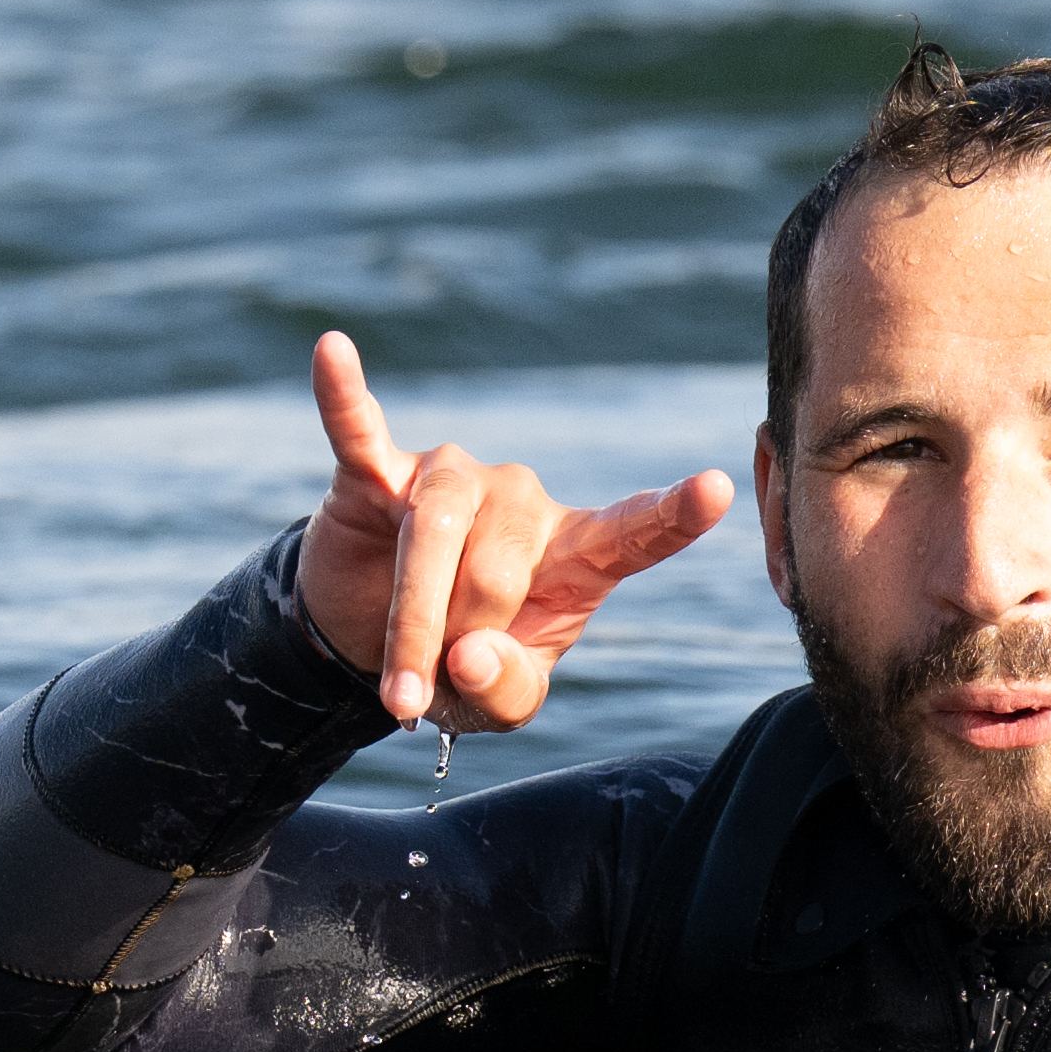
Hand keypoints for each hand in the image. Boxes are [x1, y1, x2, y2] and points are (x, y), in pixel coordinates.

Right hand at [299, 332, 736, 730]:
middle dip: (460, 638)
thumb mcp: (498, 702)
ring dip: (414, 619)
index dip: (674, 514)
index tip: (717, 487)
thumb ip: (506, 688)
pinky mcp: (379, 471)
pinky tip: (332, 348)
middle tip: (434, 686)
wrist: (372, 647)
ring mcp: (453, 479)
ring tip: (401, 688)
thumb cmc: (456, 665)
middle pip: (498, 565)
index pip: (635, 532)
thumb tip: (468, 657)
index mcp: (576, 557)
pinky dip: (343, 396)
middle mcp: (522, 504)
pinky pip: (359, 431)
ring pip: (436, 534)